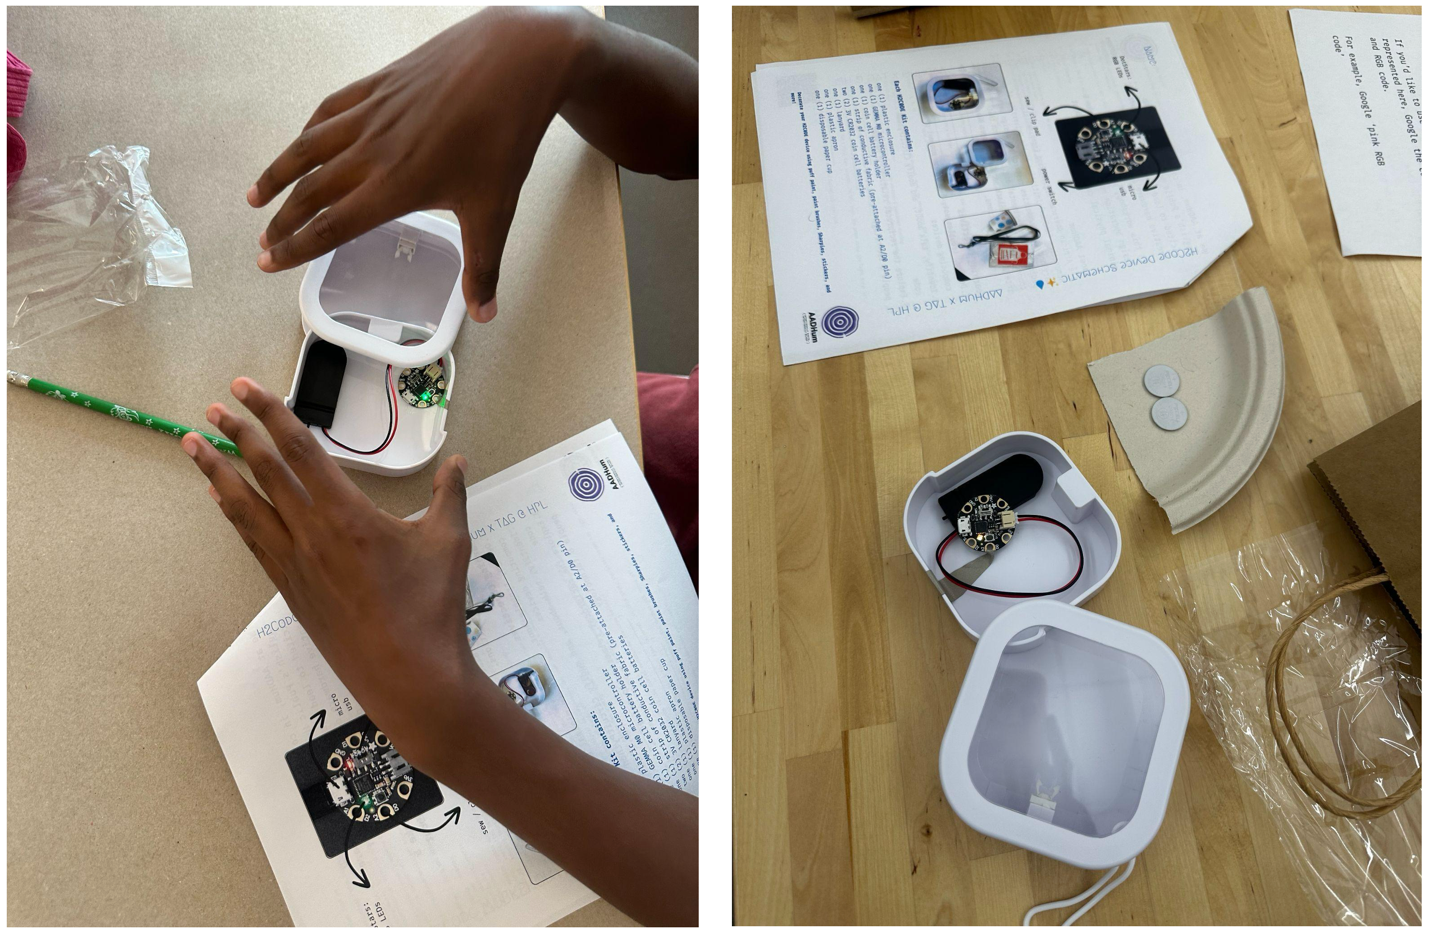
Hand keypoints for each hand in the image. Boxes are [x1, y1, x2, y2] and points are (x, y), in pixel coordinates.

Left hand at [181, 376, 502, 769]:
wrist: (410, 675)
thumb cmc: (432, 608)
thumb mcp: (449, 542)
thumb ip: (449, 495)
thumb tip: (458, 462)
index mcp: (348, 514)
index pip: (300, 451)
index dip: (271, 415)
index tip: (247, 390)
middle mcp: (312, 534)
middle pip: (264, 472)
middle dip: (237, 434)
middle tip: (215, 406)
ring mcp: (295, 564)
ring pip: (245, 507)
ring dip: (217, 472)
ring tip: (192, 445)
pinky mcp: (291, 591)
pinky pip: (253, 541)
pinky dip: (233, 514)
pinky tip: (222, 500)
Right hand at [248, 7, 591, 321]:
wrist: (513, 62)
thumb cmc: (504, 135)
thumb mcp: (496, 210)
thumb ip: (483, 266)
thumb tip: (484, 313)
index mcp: (395, 187)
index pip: (331, 227)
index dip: (296, 248)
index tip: (270, 262)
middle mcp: (371, 151)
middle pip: (312, 191)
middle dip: (283, 221)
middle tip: (263, 242)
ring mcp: (371, 113)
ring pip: (309, 148)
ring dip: (279, 174)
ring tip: (257, 196)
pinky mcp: (378, 84)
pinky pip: (329, 110)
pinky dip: (309, 130)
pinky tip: (302, 139)